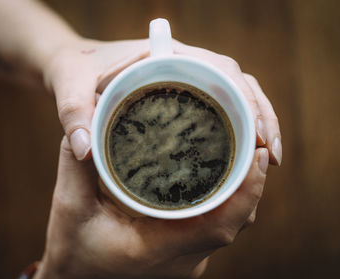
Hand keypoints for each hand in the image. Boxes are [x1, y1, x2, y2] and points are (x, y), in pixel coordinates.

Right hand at [28, 137, 269, 278]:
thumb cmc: (72, 250)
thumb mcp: (69, 206)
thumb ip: (77, 164)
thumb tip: (90, 121)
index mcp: (154, 250)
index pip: (218, 226)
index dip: (246, 192)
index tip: (259, 155)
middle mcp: (181, 263)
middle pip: (234, 223)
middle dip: (251, 184)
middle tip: (255, 141)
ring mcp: (186, 264)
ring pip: (230, 227)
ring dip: (242, 193)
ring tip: (243, 153)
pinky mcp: (186, 259)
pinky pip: (217, 229)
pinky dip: (226, 203)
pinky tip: (221, 176)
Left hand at [42, 39, 281, 164]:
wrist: (71, 66)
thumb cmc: (73, 70)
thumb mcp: (69, 85)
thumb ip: (73, 112)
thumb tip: (86, 150)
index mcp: (168, 54)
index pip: (222, 68)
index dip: (247, 97)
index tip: (257, 132)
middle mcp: (185, 66)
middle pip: (239, 84)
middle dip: (262, 116)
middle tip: (270, 156)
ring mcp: (187, 83)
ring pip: (236, 98)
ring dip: (256, 125)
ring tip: (266, 162)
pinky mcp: (184, 101)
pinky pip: (220, 111)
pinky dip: (236, 132)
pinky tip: (240, 161)